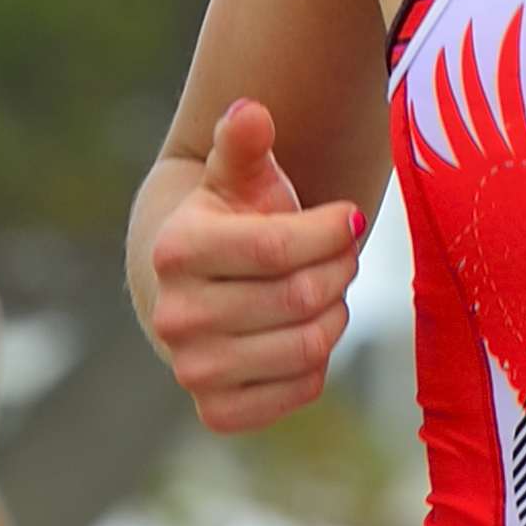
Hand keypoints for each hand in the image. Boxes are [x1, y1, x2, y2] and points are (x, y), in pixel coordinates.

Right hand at [144, 102, 365, 431]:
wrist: (196, 290)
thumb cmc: (231, 223)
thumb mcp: (237, 177)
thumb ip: (244, 143)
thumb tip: (250, 112)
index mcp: (176, 250)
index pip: (277, 247)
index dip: (329, 231)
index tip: (350, 217)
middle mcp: (175, 317)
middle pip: (298, 298)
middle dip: (338, 271)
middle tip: (344, 256)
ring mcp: (193, 370)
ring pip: (306, 347)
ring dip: (336, 313)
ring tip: (331, 290)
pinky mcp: (217, 413)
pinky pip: (302, 389)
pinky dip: (320, 361)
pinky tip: (308, 331)